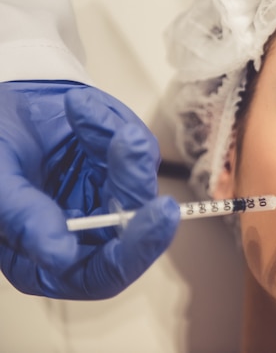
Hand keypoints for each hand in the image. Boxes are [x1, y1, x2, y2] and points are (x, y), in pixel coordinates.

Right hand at [0, 81, 179, 298]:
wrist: (5, 106)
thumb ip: (24, 217)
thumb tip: (60, 255)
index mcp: (49, 256)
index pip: (105, 273)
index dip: (135, 250)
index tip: (157, 215)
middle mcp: (87, 233)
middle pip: (134, 225)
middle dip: (133, 181)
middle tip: (134, 143)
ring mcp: (107, 197)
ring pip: (139, 181)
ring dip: (115, 143)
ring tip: (81, 110)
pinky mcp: (121, 166)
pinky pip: (136, 148)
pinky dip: (110, 123)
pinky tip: (80, 109)